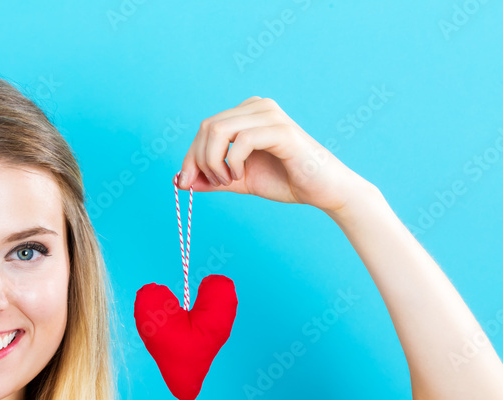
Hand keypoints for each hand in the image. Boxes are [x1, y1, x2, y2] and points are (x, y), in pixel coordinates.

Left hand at [177, 96, 374, 215]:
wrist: (322, 190)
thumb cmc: (285, 180)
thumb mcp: (238, 179)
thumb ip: (211, 178)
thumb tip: (180, 181)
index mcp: (247, 113)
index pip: (206, 127)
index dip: (190, 155)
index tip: (186, 182)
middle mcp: (258, 106)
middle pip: (208, 126)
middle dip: (197, 159)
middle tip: (207, 183)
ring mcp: (270, 115)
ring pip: (219, 130)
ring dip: (214, 161)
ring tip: (228, 180)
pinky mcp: (281, 130)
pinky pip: (241, 141)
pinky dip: (231, 163)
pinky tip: (239, 176)